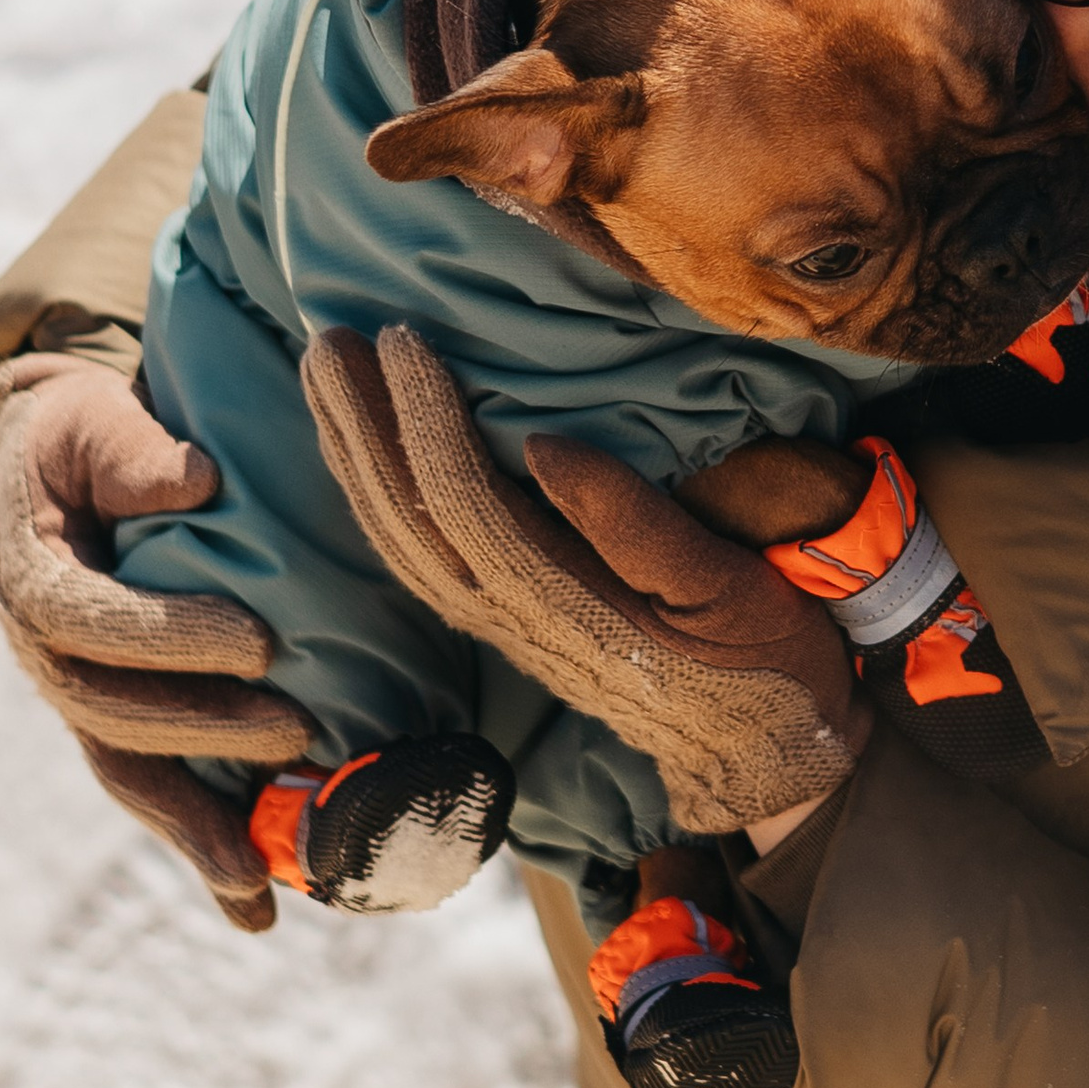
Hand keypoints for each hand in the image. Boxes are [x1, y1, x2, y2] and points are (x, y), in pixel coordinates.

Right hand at [0, 352, 316, 931]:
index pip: (86, 619)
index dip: (166, 635)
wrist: (52, 459)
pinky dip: (200, 848)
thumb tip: (195, 477)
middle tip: (298, 732)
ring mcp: (76, 696)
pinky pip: (152, 789)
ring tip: (263, 880)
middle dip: (204, 731)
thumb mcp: (99, 420)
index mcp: (33, 576)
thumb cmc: (87, 434)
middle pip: (109, 712)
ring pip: (127, 773)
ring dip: (194, 828)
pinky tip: (257, 907)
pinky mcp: (117, 721)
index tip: (257, 640)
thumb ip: (136, 449)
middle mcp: (43, 653)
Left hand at [301, 326, 862, 833]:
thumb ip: (635, 526)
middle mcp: (511, 617)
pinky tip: (366, 453)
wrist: (758, 749)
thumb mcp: (724, 590)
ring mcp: (502, 624)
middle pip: (408, 516)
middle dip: (363, 423)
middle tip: (330, 339)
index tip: (403, 338)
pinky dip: (380, 497)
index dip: (424, 418)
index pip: (463, 502)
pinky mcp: (509, 622)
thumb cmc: (760, 660)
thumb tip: (541, 444)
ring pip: (399, 537)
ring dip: (356, 453)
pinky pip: (418, 556)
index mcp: (561, 603)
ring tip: (328, 377)